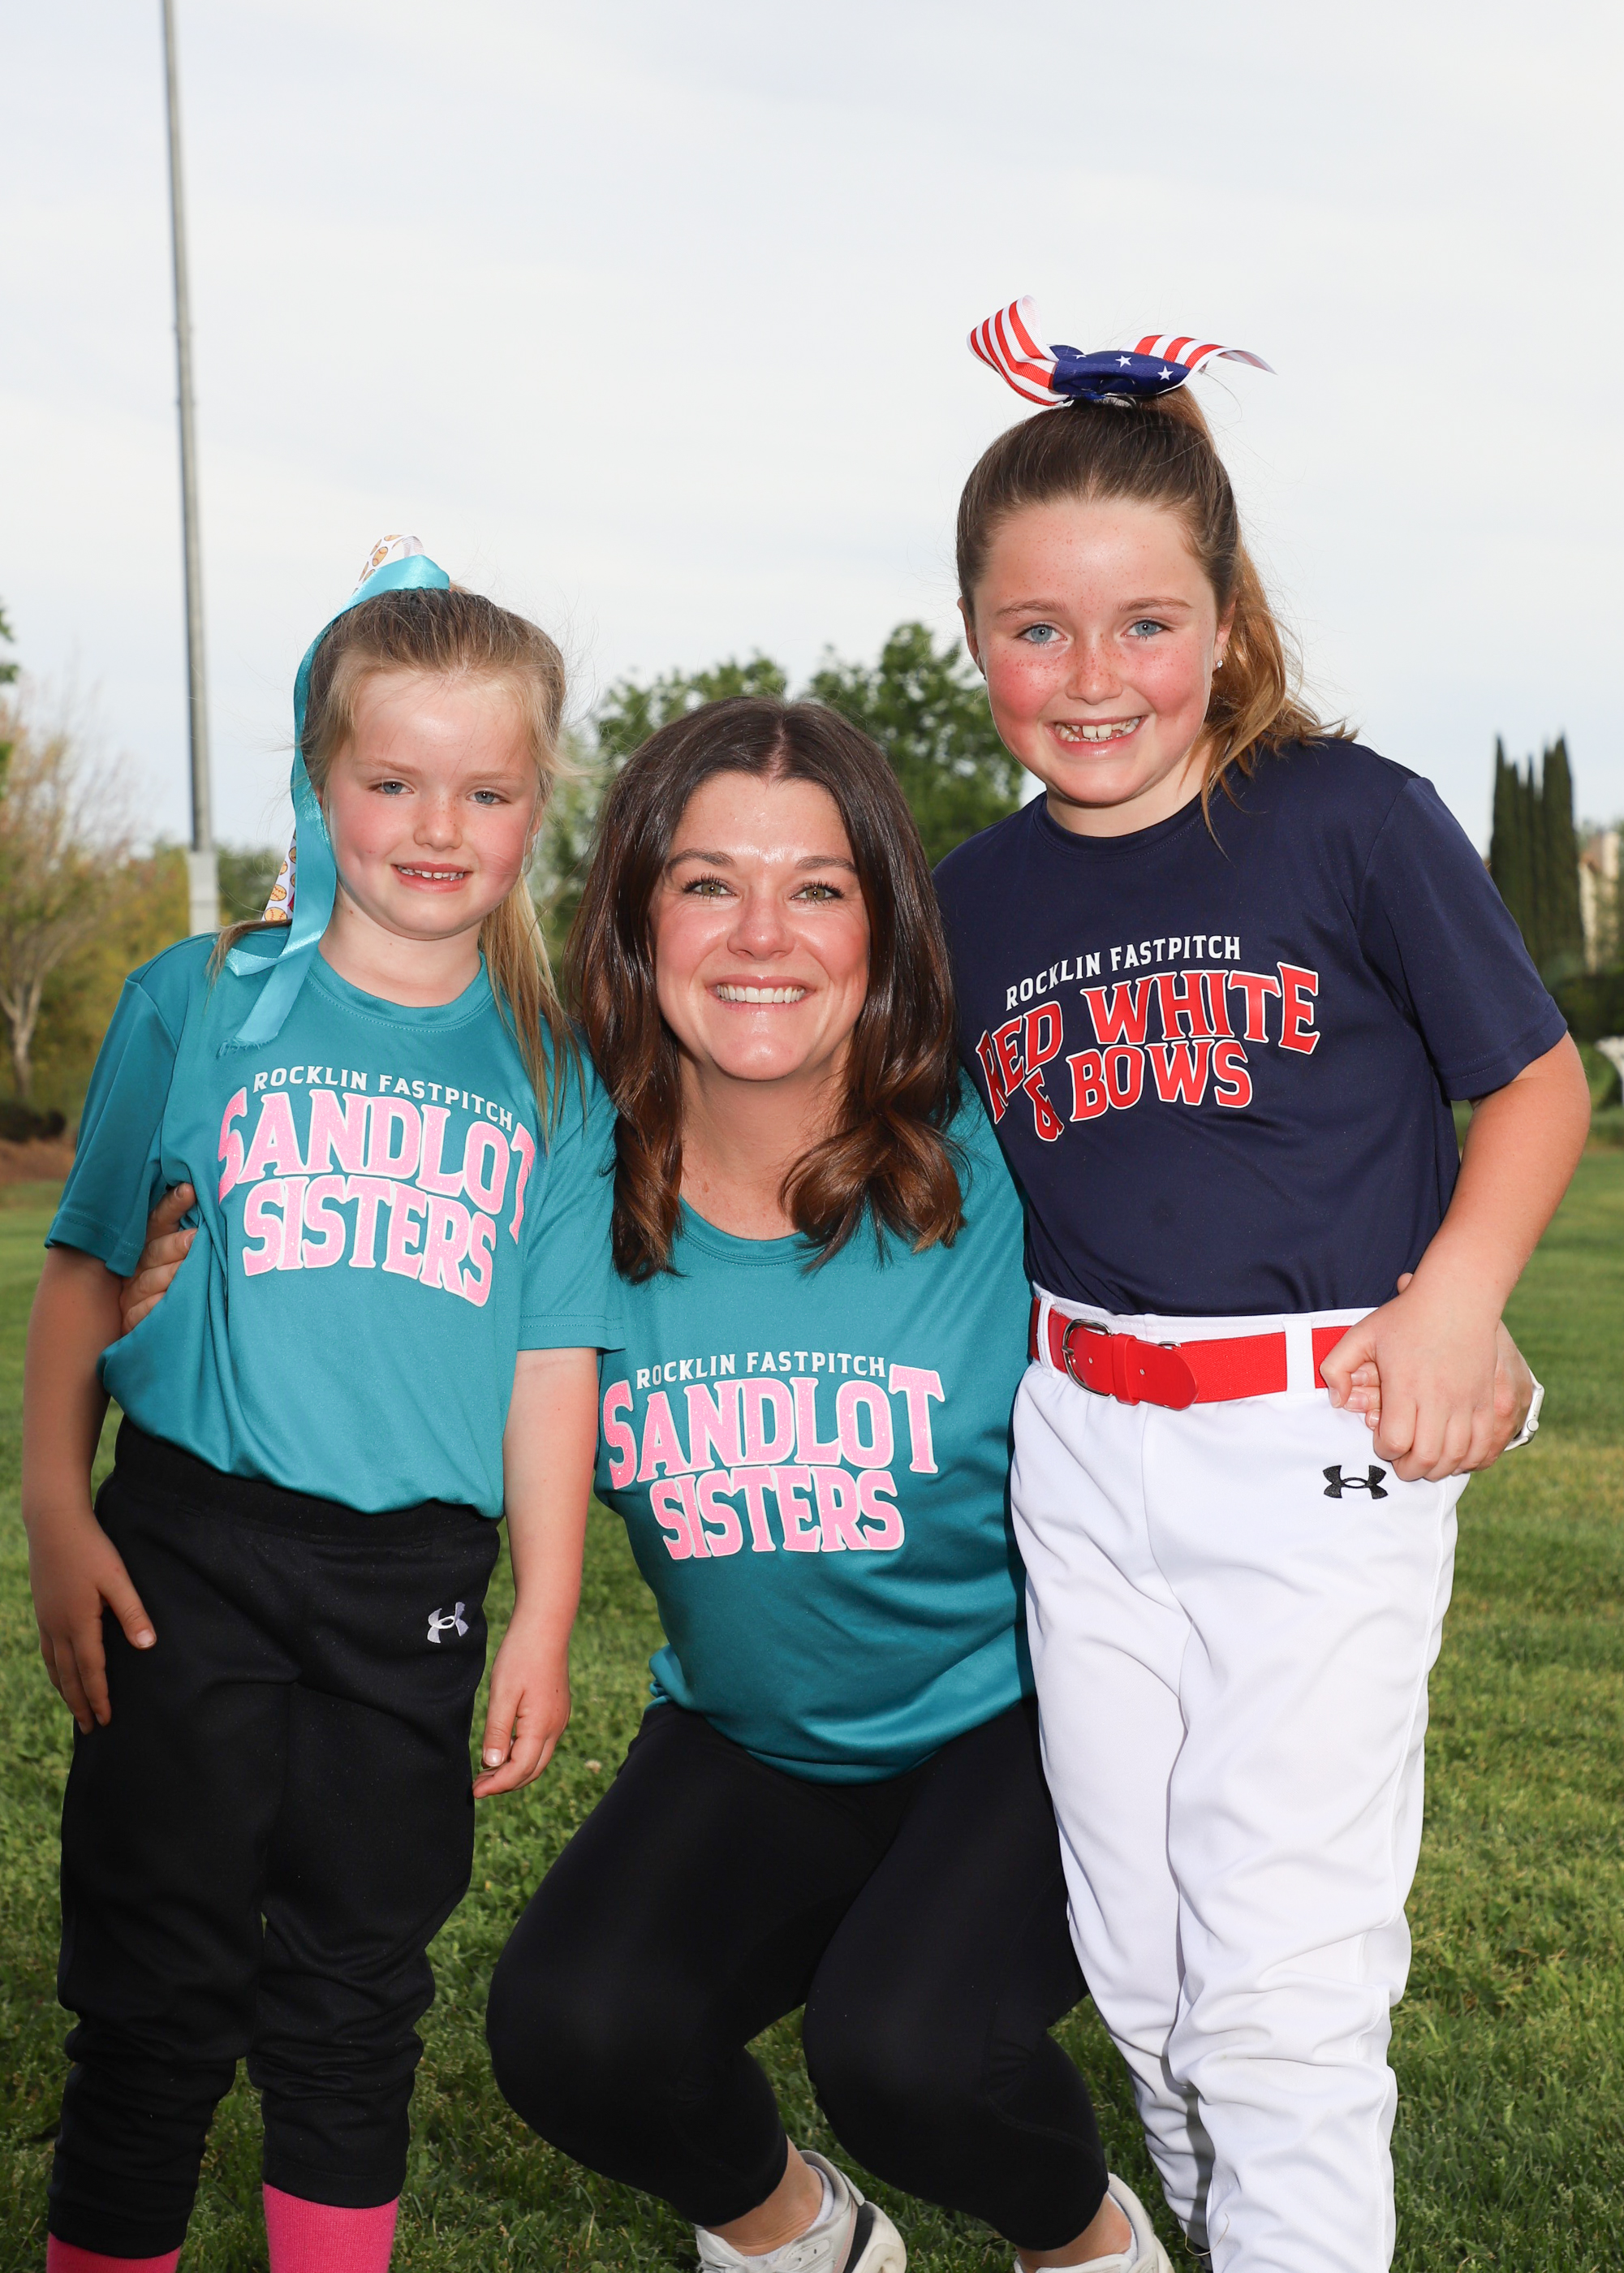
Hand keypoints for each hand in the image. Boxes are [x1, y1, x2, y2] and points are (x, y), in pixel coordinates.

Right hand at [27, 1501, 154, 1731]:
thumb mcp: (117, 1578)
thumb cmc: (91, 1548)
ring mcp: (47, 1619)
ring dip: (65, 1690)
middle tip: (90, 1730)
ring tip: (75, 1710)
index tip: (106, 1720)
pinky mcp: (43, 1610)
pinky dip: (54, 1669)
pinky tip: (59, 1672)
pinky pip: (47, 1650)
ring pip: (55, 1666)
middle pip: (69, 1676)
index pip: (91, 1671)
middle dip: (80, 1704)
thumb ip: (132, 1612)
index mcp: (79, 1623)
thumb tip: (147, 1645)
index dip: (99, 1697)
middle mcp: (58, 1627)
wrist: (53, 1524)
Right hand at [120, 1183, 196, 1332]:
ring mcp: (132, 1295)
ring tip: (187, 1268)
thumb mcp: (188, 1260)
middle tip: (196, 1237)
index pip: (158, 1221)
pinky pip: (142, 1312)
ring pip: (148, 1280)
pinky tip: (168, 1301)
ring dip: (169, 1274)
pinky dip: (155, 1306)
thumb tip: (216, 1204)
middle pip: (153, 1251)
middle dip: (175, 1243)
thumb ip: (196, 1237)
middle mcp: (138, 1268)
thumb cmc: (182, 1289)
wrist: (163, 1337)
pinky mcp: (132, 1321)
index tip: (190, 1190)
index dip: (172, 1206)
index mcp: (150, 1247)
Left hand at [473, 1608, 570, 1797]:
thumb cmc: (521, 1656)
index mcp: (541, 1725)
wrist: (545, 1627)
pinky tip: (503, 1749)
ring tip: (486, 1772)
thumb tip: (491, 1765)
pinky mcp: (556, 1711)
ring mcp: (559, 1719)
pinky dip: (521, 1755)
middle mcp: (555, 1727)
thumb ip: (497, 1731)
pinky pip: (540, 1744)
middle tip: (478, 1787)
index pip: (519, 1769)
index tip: (474, 1791)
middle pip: (531, 1770)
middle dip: (505, 1784)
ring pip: (537, 1759)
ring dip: (513, 1770)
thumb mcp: (502, 1693)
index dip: (497, 1785)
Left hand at [1325, 1276, 1535, 1471]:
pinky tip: (1455, 1457)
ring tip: (1425, 1464)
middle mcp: (1439, 1398)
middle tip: (1401, 1464)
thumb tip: (1336, 1400)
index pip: (1396, 1441)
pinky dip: (1469, 1461)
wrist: (1458, 1298)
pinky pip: (1483, 1445)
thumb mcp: (1361, 1334)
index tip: (1382, 1442)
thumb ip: (1337, 1367)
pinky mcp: (1488, 1401)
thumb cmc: (1406, 1317)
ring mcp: (1468, 1401)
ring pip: (1456, 1457)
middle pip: (1427, 1457)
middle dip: (1410, 1470)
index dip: (1385, 1450)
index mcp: (1406, 1385)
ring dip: (1438, 1470)